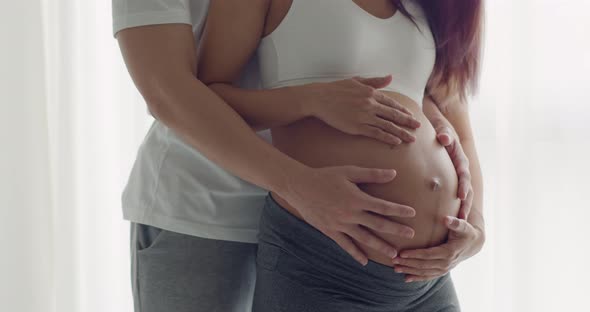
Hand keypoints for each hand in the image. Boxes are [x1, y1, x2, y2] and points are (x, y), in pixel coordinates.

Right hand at [280, 166, 416, 264]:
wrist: (299, 187)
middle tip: (411, 236)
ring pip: (364, 238)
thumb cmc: (325, 176)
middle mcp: (350, 214)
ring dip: (380, 246)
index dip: (398, 210)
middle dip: (396, 230)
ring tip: (393, 254)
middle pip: (377, 224)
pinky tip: (364, 261)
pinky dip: (355, 254)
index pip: (382, 206)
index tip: (412, 214)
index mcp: (356, 198)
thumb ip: (371, 174)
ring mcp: (340, 224)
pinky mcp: (330, 231)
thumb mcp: (349, 172)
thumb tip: (393, 173)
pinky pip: (345, 245)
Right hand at [302, 75, 420, 144]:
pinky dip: (388, 137)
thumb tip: (390, 77)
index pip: (391, 103)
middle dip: (408, 122)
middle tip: (418, 127)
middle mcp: (370, 104)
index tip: (411, 116)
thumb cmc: (335, 89)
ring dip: (402, 132)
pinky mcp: (357, 127)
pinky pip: (376, 133)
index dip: (403, 111)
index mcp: (371, 92)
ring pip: (388, 125)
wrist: (319, 98)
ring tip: (412, 139)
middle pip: (394, 115)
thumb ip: (374, 81)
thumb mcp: (356, 81)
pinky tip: (396, 141)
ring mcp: (364, 116)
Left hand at [392, 216, 484, 281]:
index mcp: (449, 252)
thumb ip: (455, 223)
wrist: (473, 244)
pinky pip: (429, 276)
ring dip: (410, 271)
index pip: (428, 255)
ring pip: (424, 272)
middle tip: (394, 260)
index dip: (415, 254)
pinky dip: (417, 278)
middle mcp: (447, 263)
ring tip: (395, 269)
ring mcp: (445, 269)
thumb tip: (446, 219)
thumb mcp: (463, 226)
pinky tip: (406, 278)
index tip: (402, 253)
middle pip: (424, 265)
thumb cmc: (466, 232)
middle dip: (408, 264)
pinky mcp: (443, 271)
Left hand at [433, 124, 472, 219]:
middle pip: (467, 188)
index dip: (463, 185)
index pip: (464, 173)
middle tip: (462, 217)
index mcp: (460, 158)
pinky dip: (454, 206)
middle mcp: (462, 168)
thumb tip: (443, 138)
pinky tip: (447, 220)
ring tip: (458, 224)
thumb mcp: (442, 127)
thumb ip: (443, 132)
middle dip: (465, 203)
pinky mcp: (452, 180)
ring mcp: (458, 175)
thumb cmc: (440, 127)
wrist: (440, 127)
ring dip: (461, 208)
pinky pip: (454, 195)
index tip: (461, 195)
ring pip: (463, 194)